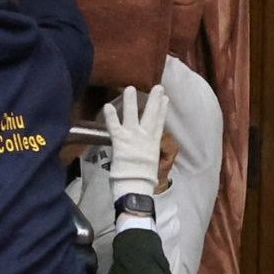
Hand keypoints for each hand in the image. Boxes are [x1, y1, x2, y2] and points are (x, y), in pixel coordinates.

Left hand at [103, 87, 167, 204]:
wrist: (136, 187)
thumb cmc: (142, 180)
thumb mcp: (150, 164)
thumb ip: (147, 155)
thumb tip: (146, 156)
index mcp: (153, 144)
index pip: (159, 124)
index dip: (163, 111)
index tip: (166, 99)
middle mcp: (145, 138)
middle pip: (151, 116)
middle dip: (155, 101)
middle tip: (158, 87)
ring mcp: (133, 138)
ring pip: (132, 116)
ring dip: (131, 102)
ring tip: (129, 88)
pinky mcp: (121, 142)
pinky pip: (114, 127)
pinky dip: (111, 117)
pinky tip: (108, 105)